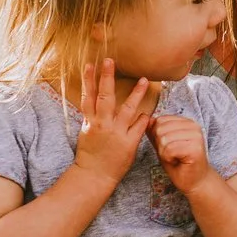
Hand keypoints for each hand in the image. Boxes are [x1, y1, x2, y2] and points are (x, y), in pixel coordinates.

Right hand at [71, 59, 153, 181]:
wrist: (94, 175)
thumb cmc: (90, 153)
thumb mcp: (87, 131)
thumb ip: (92, 116)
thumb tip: (93, 100)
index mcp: (90, 121)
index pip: (88, 96)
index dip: (88, 80)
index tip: (90, 64)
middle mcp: (102, 124)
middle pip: (104, 97)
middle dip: (106, 78)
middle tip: (110, 60)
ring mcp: (116, 133)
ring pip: (126, 109)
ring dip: (136, 94)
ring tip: (145, 80)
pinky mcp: (128, 143)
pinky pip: (139, 127)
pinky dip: (144, 119)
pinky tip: (149, 111)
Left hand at [148, 113, 212, 192]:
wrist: (194, 181)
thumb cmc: (179, 164)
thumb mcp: (163, 145)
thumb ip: (155, 132)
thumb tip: (147, 119)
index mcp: (187, 122)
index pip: (160, 120)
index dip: (158, 136)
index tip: (169, 147)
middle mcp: (193, 126)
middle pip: (160, 129)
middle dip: (160, 145)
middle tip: (172, 154)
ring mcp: (196, 136)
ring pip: (164, 139)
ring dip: (164, 153)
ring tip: (175, 158)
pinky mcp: (195, 148)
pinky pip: (169, 149)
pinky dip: (169, 158)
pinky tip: (178, 161)